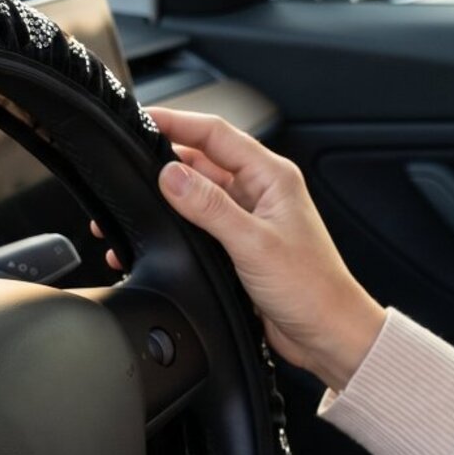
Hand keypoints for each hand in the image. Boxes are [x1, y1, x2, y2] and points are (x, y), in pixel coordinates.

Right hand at [97, 108, 384, 391]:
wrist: (327, 335)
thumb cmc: (311, 289)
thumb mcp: (253, 244)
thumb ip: (209, 207)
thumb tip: (170, 176)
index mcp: (271, 177)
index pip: (215, 133)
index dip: (176, 121)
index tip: (141, 119)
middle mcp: (258, 192)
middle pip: (200, 161)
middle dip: (162, 162)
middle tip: (126, 168)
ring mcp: (246, 219)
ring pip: (195, 194)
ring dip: (165, 198)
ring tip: (131, 208)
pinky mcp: (236, 246)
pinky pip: (197, 225)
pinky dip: (174, 227)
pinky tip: (155, 238)